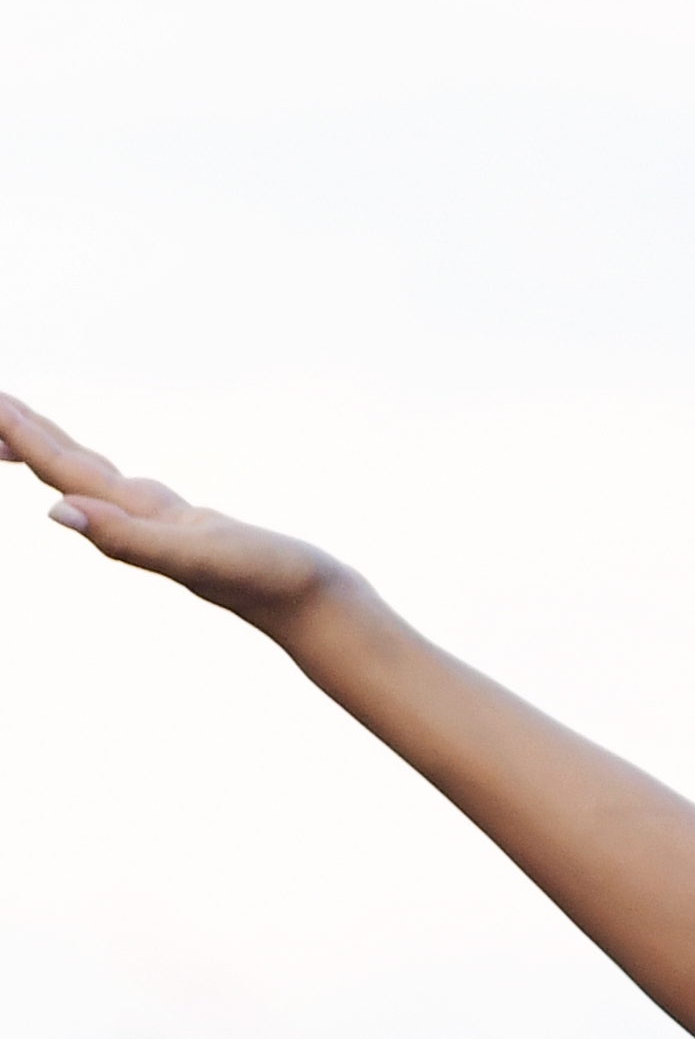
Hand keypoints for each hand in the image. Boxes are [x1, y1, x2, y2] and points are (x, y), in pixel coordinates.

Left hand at [5, 393, 352, 631]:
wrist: (321, 609)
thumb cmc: (267, 581)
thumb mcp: (193, 555)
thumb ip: (125, 538)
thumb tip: (54, 513)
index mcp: (134, 524)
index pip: (63, 474)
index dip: (22, 438)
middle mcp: (141, 524)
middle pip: (67, 474)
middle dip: (24, 439)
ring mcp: (166, 528)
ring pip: (95, 482)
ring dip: (56, 454)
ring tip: (23, 429)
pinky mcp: (194, 530)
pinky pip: (132, 495)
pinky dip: (105, 479)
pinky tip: (105, 482)